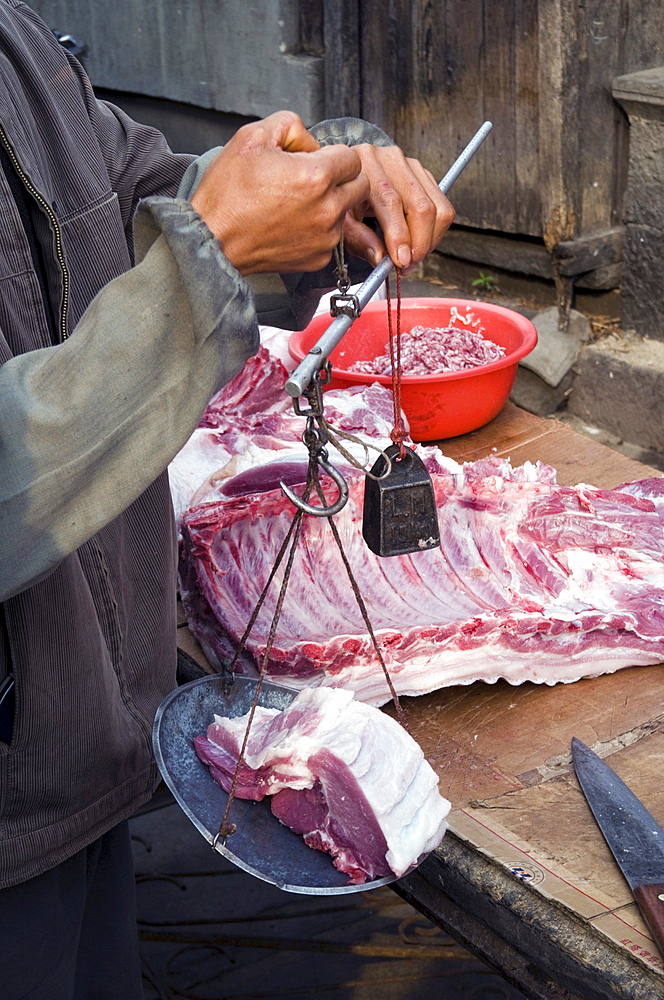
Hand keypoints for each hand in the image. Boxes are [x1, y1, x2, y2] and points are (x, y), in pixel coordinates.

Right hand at [190, 112, 369, 274]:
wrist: (212, 240)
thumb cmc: (227, 195)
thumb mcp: (252, 137)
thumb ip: (291, 125)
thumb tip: (311, 141)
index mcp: (316, 176)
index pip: (353, 158)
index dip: (333, 155)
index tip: (315, 161)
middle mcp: (327, 209)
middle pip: (359, 186)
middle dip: (341, 179)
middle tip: (311, 181)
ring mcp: (324, 237)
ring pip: (346, 213)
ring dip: (330, 205)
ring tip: (295, 204)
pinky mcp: (317, 258)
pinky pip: (331, 238)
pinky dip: (318, 229)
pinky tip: (292, 224)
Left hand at [340, 144, 454, 271]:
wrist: (348, 179)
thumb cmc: (343, 201)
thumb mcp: (341, 221)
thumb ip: (359, 239)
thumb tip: (380, 259)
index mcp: (364, 165)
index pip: (391, 201)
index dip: (400, 235)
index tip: (401, 261)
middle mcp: (390, 160)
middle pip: (421, 206)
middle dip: (419, 243)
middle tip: (407, 265)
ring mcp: (410, 165)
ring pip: (438, 208)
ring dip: (429, 240)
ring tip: (412, 256)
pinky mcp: (423, 175)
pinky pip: (442, 207)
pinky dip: (434, 231)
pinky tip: (418, 242)